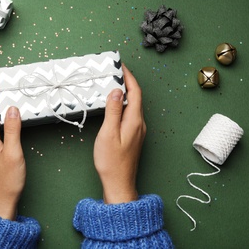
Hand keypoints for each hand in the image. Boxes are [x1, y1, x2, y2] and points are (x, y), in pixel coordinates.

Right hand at [94, 64, 145, 203]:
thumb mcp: (108, 133)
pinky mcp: (133, 136)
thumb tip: (117, 91)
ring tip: (113, 84)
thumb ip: (114, 111)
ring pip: (133, 105)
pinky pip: (130, 114)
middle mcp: (139, 124)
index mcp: (134, 121)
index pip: (135, 92)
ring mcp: (137, 130)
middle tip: (114, 72)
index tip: (121, 65)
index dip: (129, 77)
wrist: (119, 183)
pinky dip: (124, 104)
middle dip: (127, 82)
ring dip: (125, 93)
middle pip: (136, 97)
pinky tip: (115, 105)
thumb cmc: (111, 161)